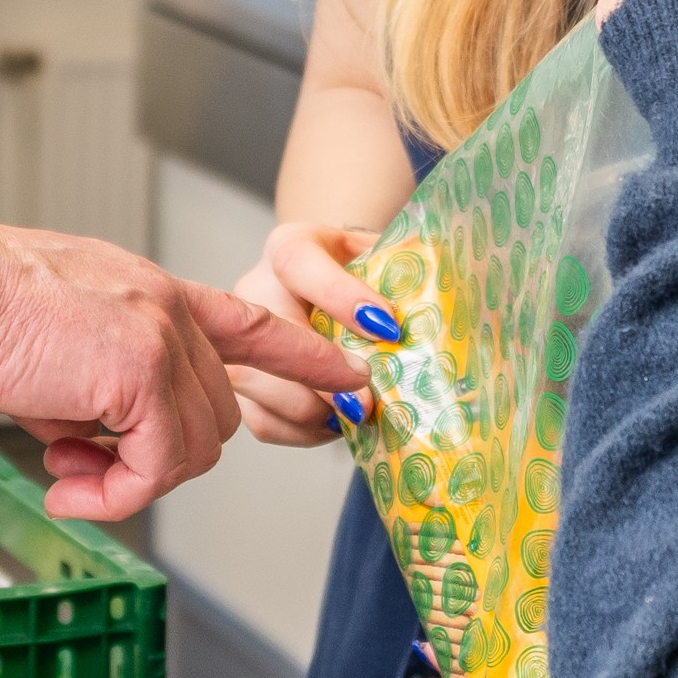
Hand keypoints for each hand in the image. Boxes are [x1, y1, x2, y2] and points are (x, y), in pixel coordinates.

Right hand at [0, 200, 363, 520]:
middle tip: (80, 471)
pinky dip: (115, 492)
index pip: (251, 322)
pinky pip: (156, 465)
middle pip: (216, 416)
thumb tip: (96, 448)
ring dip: (131, 481)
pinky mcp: (139, 372)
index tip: (354, 375)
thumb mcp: (54, 345)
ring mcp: (161, 335)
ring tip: (65, 476)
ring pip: (194, 448)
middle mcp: (169, 307)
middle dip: (156, 459)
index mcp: (152, 291)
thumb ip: (97, 388)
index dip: (304, 355)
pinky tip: (65, 485)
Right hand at [230, 220, 390, 448]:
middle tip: (366, 401)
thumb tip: (434, 321)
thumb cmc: (365, 276)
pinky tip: (336, 425)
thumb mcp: (385, 259)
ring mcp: (242, 339)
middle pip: (269, 331)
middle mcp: (254, 288)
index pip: (299, 263)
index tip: (387, 329)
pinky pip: (262, 418)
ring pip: (257, 381)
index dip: (339, 296)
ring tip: (357, 415)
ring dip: (313, 409)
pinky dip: (302, 431)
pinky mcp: (243, 382)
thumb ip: (404, 279)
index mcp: (292, 246)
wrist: (334, 286)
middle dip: (321, 374)